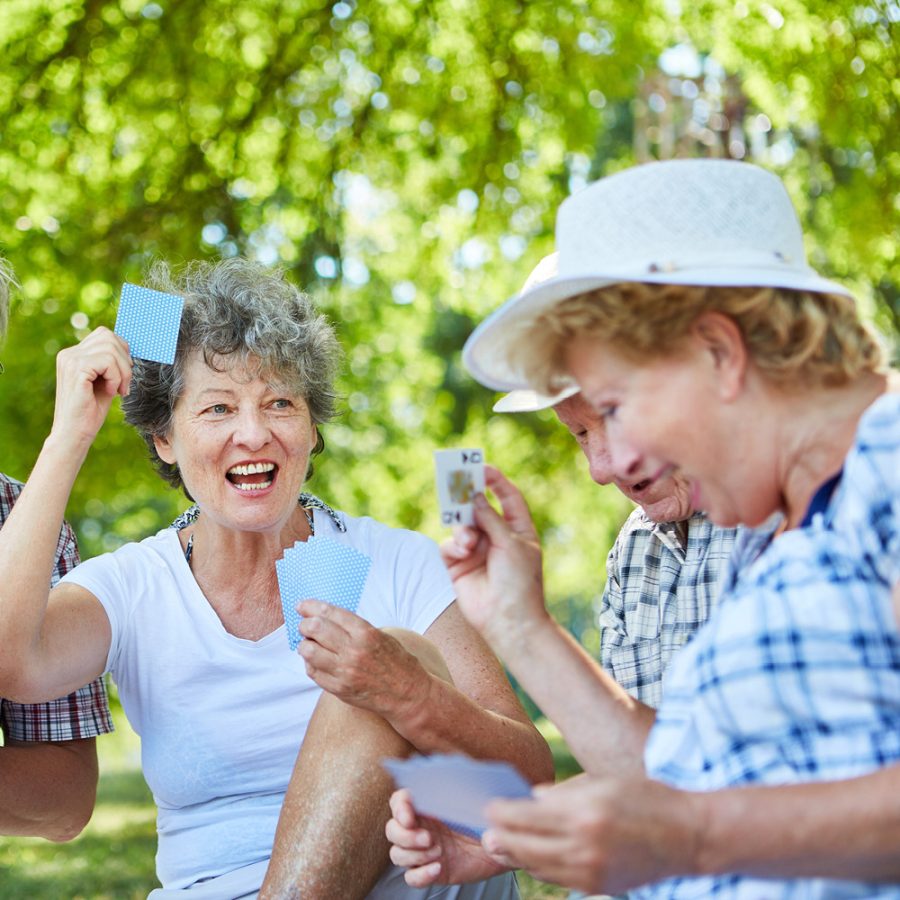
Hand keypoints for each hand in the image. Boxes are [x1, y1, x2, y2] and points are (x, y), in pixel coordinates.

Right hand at [50, 327, 132, 451]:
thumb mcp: (105, 380)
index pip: (104, 335)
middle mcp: (69, 353)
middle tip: (125, 384)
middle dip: (125, 361)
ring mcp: (70, 360)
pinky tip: (111, 392)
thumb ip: (111, 362)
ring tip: (118, 390)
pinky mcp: (76, 370)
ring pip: (111, 349)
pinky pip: (107, 362)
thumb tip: (128, 346)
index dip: (122, 350)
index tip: (125, 373)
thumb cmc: (91, 410)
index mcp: (74, 354)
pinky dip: (116, 378)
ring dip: (123, 372)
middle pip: (109, 338)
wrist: (75, 433)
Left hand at [297, 601, 427, 719]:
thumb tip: (324, 618)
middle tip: (305, 625)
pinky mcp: (339, 689)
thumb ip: (353, 628)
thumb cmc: (396, 661)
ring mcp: (344, 671)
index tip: (302, 606)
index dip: (311, 607)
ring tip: (309, 644)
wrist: (408, 693)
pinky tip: (317, 660)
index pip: (329, 613)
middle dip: (305, 624)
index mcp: (365, 633)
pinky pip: (313, 672)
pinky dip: (311, 663)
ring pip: (308, 651)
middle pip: (315, 629)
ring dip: (305, 644)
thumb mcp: (379, 635)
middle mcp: (353, 651)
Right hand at [386, 789, 510, 886]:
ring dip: (414, 855)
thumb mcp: (476, 796)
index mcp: (426, 804)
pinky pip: (411, 877)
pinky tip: (437, 868)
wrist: (501, 844)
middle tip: (428, 838)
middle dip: (405, 836)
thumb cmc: (486, 815)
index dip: (399, 808)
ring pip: (397, 854)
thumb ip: (462, 784)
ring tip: (438, 852)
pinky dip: (420, 874)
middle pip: (392, 830)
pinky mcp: (429, 871)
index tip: (409, 816)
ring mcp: (422, 850)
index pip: (398, 801)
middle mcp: (419, 826)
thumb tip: (450, 770)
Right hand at [440, 466, 549, 652]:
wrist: (508, 620)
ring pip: (460, 525)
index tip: (480, 467)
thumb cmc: (519, 582)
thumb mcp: (511, 544)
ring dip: (463, 529)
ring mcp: (477, 550)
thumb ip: (490, 518)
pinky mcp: (458, 564)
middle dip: (467, 496)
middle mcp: (496, 536)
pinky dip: (454, 546)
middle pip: (478, 506)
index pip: (506, 496)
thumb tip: (474, 497)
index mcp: (517, 528)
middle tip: (455, 482)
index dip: (495, 480)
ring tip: (469, 541)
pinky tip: (463, 553)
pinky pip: (449, 545)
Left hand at [481, 774, 700, 894]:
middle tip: (484, 832)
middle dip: (502, 838)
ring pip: (539, 867)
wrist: (687, 836)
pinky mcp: (599, 887)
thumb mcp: (602, 783)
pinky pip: (558, 879)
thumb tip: (531, 801)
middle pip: (526, 846)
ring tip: (499, 846)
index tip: (488, 807)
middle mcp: (584, 846)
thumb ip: (563, 794)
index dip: (502, 813)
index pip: (527, 816)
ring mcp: (592, 871)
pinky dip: (540, 868)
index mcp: (584, 813)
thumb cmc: (646, 799)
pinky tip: (530, 858)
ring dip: (516, 856)